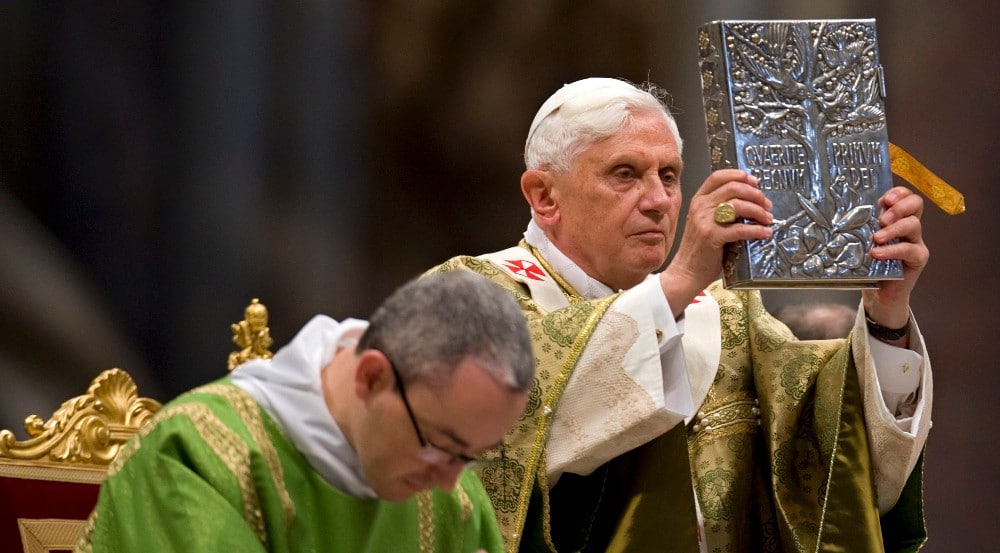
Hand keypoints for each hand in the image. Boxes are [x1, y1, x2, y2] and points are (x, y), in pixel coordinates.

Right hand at [659, 169, 772, 316]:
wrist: (686, 272)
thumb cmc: (699, 249)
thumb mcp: (706, 222)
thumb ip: (721, 210)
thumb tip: (750, 202)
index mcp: (698, 200)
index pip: (718, 177)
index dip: (739, 175)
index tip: (755, 182)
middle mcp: (700, 207)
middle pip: (733, 188)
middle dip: (755, 194)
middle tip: (767, 205)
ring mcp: (704, 221)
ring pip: (738, 205)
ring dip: (758, 211)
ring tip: (768, 219)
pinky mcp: (712, 237)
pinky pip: (740, 228)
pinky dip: (756, 230)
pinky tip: (764, 233)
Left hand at [862, 186, 928, 337]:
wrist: (878, 294)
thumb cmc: (867, 264)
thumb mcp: (860, 241)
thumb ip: (857, 227)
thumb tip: (830, 212)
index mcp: (895, 217)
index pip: (905, 195)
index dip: (898, 193)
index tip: (885, 199)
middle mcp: (908, 226)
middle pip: (916, 204)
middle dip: (899, 207)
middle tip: (882, 219)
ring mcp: (915, 241)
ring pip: (914, 224)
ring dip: (894, 228)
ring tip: (877, 238)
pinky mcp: (918, 258)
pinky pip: (910, 249)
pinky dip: (893, 250)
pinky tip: (878, 254)